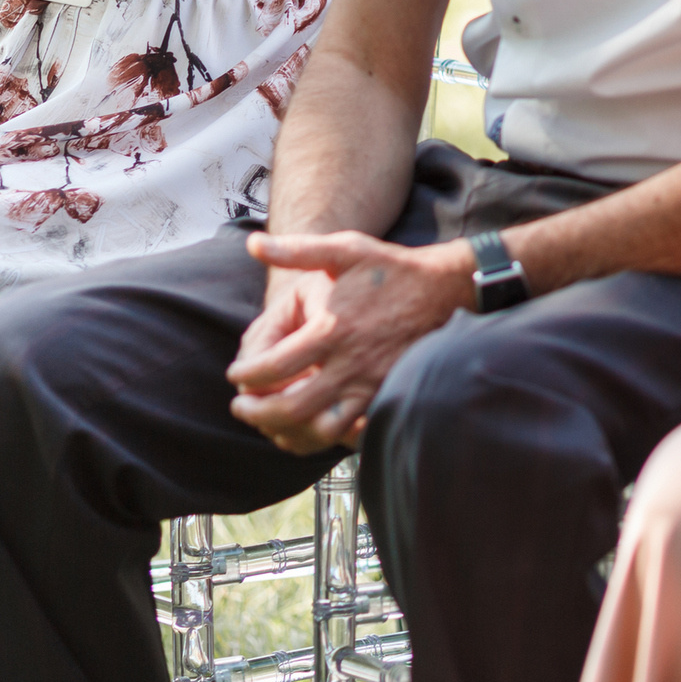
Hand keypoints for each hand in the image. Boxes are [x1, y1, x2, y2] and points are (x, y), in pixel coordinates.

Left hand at [225, 231, 474, 453]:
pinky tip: (310, 428)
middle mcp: (349, 363)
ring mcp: (371, 383)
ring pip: (321, 428)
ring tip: (272, 424)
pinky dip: (326, 437)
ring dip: (289, 432)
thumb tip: (252, 244)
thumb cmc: (389, 269)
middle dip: (257, 413)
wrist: (444, 288)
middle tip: (242, 407)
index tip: (236, 375)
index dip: (246, 376)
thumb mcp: (343, 250)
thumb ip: (295, 250)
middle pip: (291, 407)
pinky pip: (352, 431)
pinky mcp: (386, 394)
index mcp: (331, 329)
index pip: (273, 367)